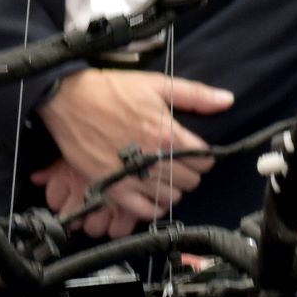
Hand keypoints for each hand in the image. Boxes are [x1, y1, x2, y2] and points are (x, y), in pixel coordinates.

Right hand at [36, 67, 232, 232]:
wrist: (69, 100)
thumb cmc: (112, 90)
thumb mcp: (156, 85)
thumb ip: (195, 95)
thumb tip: (226, 100)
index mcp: (168, 134)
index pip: (204, 160)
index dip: (202, 156)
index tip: (193, 151)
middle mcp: (154, 160)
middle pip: (190, 180)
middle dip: (188, 172)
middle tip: (177, 162)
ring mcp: (133, 177)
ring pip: (170, 198)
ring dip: (172, 189)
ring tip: (163, 176)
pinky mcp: (113, 188)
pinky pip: (144, 211)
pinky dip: (152, 206)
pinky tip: (150, 194)